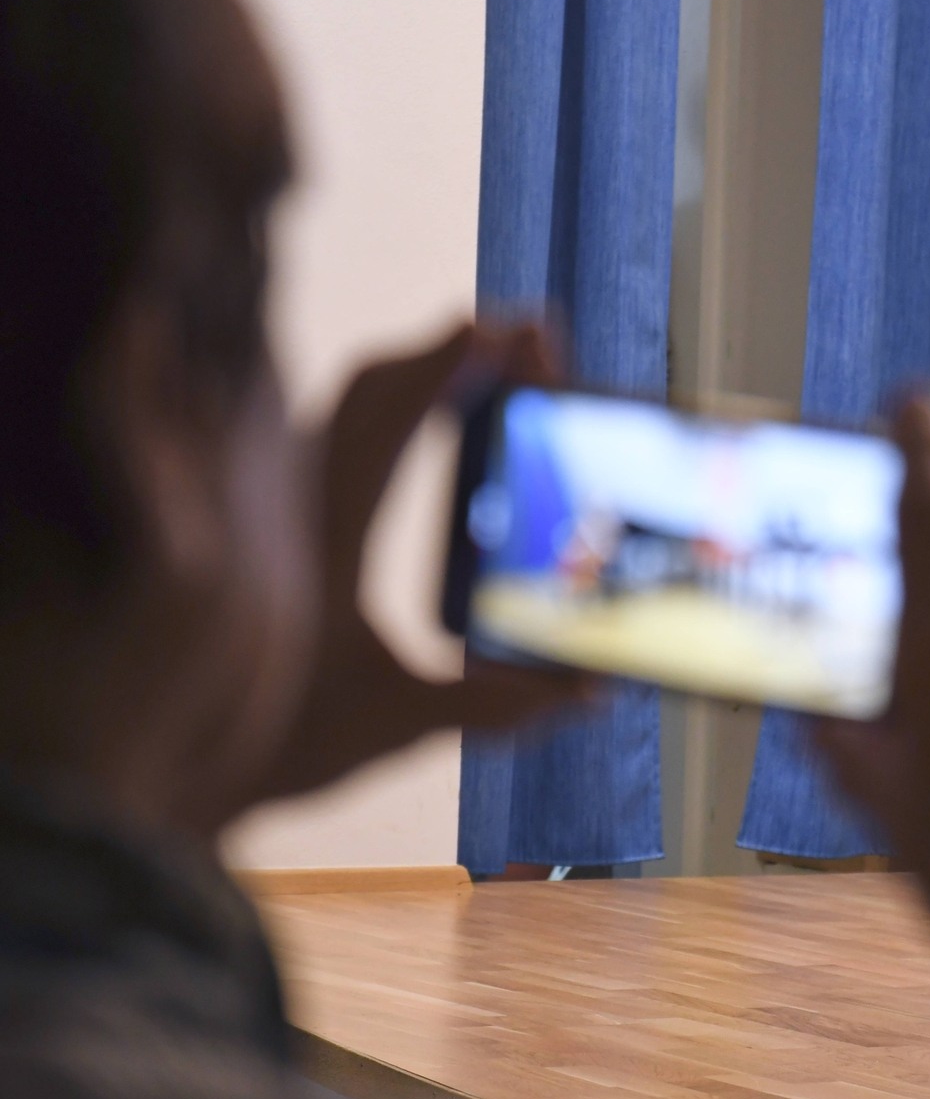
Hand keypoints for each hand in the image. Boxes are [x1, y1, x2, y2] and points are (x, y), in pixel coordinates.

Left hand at [195, 323, 597, 827]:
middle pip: (374, 384)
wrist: (170, 764)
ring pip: (352, 400)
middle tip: (535, 345)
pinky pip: (342, 429)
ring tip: (499, 370)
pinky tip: (441, 421)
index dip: (454, 363)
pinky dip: (400, 403)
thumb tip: (590, 690)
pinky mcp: (277, 513)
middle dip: (455, 349)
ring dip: (426, 371)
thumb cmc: (279, 742)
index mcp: (327, 536)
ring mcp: (280, 501)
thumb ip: (498, 703)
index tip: (517, 334)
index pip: (392, 418)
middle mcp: (295, 501)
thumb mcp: (398, 722)